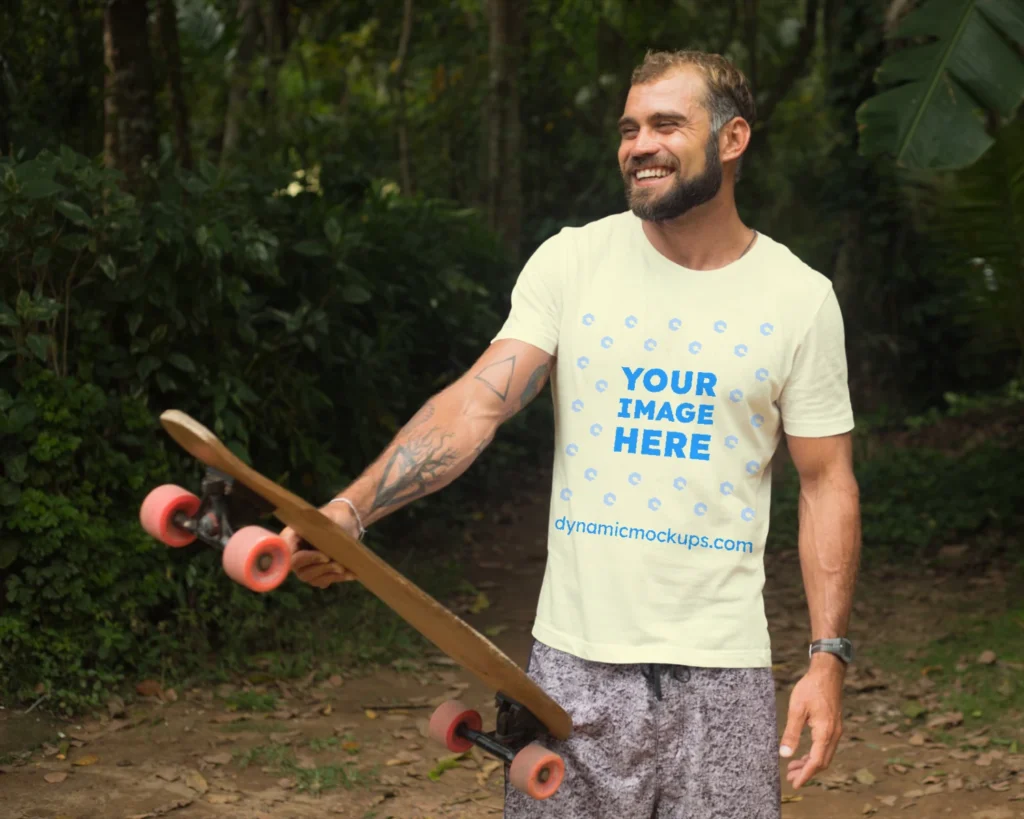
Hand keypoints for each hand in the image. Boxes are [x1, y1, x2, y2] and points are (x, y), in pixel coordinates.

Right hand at [280, 502, 359, 587]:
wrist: (346, 522)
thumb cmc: (332, 517)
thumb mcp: (323, 519)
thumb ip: (315, 529)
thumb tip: (317, 546)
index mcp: (291, 540)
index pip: (290, 556)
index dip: (307, 559)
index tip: (325, 556)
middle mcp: (295, 556)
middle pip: (301, 572)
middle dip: (321, 568)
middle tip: (338, 564)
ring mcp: (306, 567)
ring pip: (312, 579)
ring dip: (330, 575)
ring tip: (344, 568)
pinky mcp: (319, 574)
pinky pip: (324, 582)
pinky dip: (337, 578)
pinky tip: (351, 574)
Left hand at [778, 656, 844, 788]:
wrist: (827, 673)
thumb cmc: (811, 688)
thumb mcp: (796, 709)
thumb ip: (791, 733)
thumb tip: (784, 754)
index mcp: (825, 732)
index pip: (816, 761)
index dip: (805, 774)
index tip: (794, 783)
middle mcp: (833, 735)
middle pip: (822, 762)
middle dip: (806, 772)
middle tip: (790, 777)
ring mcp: (835, 731)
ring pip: (824, 755)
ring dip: (810, 763)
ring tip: (793, 767)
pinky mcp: (833, 726)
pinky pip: (825, 747)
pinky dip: (814, 754)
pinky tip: (803, 753)